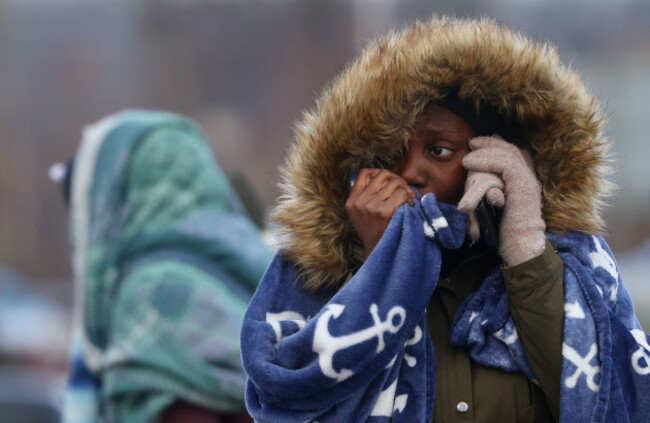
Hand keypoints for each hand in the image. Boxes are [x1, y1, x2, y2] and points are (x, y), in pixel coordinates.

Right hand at [345, 168, 416, 257]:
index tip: (389, 182)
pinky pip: (401, 194)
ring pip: (394, 182)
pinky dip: (409, 198)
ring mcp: (370, 207)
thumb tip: (386, 177)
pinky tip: (410, 206)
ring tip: (410, 199)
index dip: (379, 173)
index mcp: (351, 202)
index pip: (364, 173)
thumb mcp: (362, 215)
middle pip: (382, 175)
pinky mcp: (382, 212)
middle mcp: (358, 203)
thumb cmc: (376, 233)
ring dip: (406, 188)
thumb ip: (366, 197)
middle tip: (405, 190)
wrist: (380, 253)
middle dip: (397, 179)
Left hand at [461, 136, 545, 265]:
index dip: (498, 145)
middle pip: (511, 149)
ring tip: (468, 152)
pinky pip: (504, 163)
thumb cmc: (506, 232)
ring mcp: (527, 180)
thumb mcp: (498, 206)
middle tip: (472, 142)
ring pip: (507, 153)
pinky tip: (471, 162)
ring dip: (485, 150)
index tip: (479, 144)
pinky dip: (485, 159)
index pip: (515, 154)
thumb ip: (493, 191)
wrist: (520, 245)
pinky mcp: (522, 184)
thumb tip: (479, 185)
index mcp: (525, 181)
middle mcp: (529, 177)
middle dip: (490, 142)